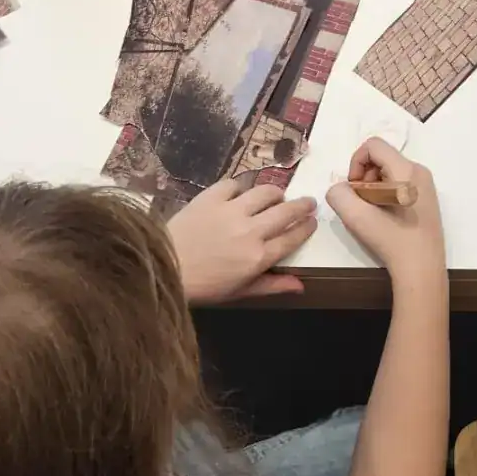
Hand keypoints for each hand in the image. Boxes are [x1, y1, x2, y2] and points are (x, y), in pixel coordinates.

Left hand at [168, 177, 315, 302]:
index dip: (306, 227)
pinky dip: (241, 187)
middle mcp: (251, 230)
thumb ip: (272, 285)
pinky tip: (239, 194)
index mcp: (259, 257)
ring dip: (276, 193)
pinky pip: (234, 183)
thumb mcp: (240, 291)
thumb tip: (301, 285)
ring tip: (276, 196)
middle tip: (307, 202)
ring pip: (265, 191)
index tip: (312, 221)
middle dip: (302, 205)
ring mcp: (231, 210)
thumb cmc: (203, 286)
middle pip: (286, 211)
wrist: (164, 266)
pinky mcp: (211, 196)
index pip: (293, 237)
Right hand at [324, 139, 444, 281]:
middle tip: (361, 204)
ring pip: (389, 172)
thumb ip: (338, 194)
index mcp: (407, 170)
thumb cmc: (392, 241)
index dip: (355, 163)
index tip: (353, 189)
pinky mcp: (426, 199)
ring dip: (373, 187)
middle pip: (381, 158)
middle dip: (364, 177)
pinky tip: (384, 218)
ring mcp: (426, 185)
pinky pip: (399, 184)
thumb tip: (341, 189)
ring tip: (372, 213)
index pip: (373, 145)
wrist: (422, 270)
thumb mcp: (356, 217)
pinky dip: (385, 195)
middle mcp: (419, 171)